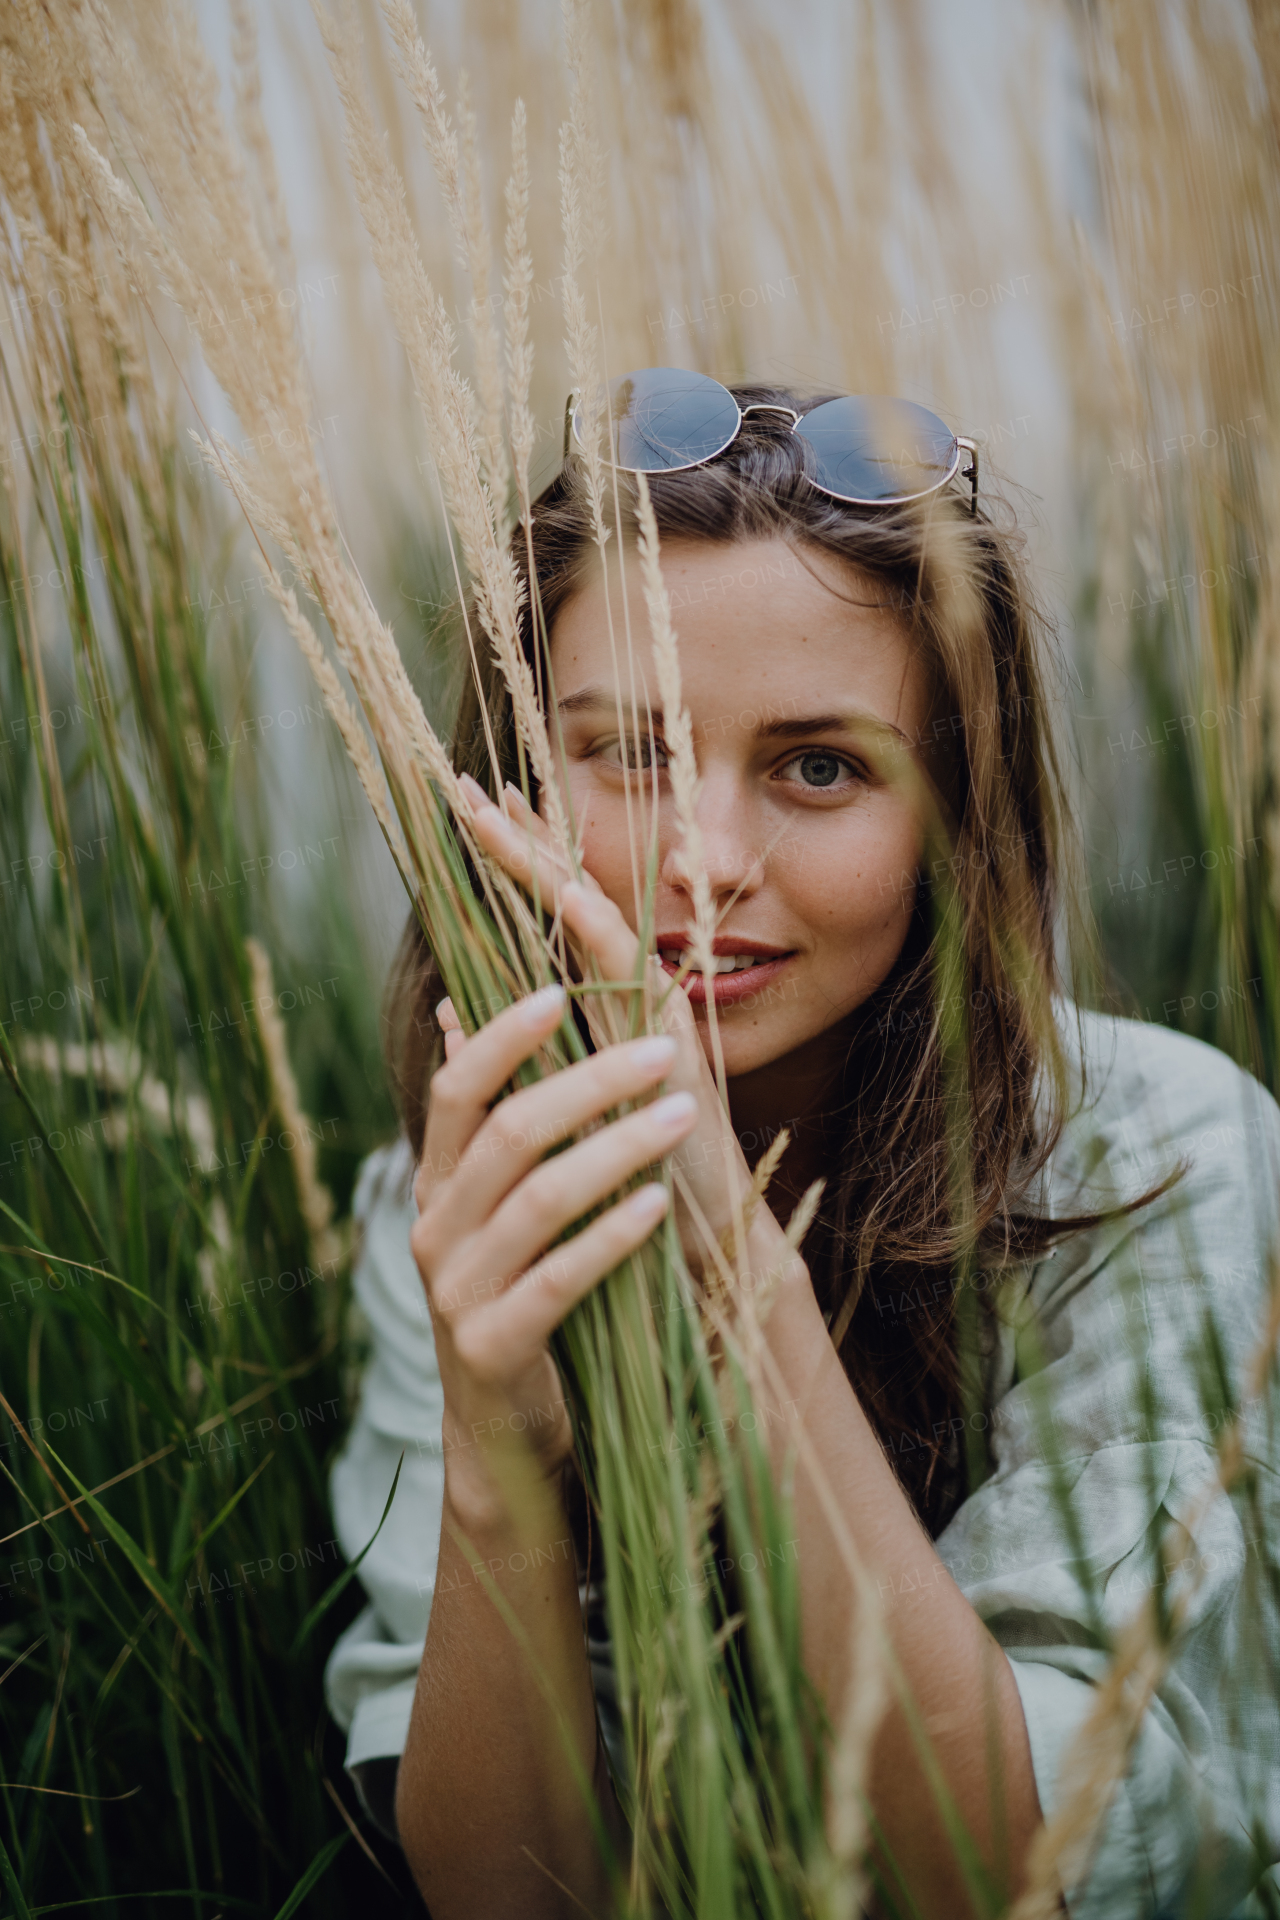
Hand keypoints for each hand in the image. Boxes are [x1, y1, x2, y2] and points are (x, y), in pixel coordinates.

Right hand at [411, 977, 698, 1515]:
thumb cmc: (516, 1294)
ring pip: (538, 1202)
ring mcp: (456, 1293)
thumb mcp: (493, 1209)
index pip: (455, 1091)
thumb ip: (489, 1122)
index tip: (561, 990)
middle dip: (587, 1084)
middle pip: (507, 1135)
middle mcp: (434, 1231)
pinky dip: (610, 1237)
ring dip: (615, 1149)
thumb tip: (458, 1010)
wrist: (500, 1430)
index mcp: (435, 1185)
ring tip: (679, 1115)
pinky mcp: (492, 1349)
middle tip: (659, 1052)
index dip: (502, 1037)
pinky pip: (557, 1281)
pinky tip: (657, 1204)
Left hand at [456, 772, 804, 1298]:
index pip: (547, 920)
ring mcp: (653, 1017)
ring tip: (505, 813)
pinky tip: (564, 892)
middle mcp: (628, 1002)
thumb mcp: (554, 1107)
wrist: (696, 1247)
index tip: (470, 812)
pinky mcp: (671, 1048)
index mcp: (595, 1011)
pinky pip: (633, 978)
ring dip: (549, 866)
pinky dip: (599, 932)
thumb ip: (508, 1053)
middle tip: (471, 790)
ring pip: (599, 922)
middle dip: (523, 844)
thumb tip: (445, 1013)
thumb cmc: (628, 1184)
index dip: (512, 864)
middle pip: (570, 902)